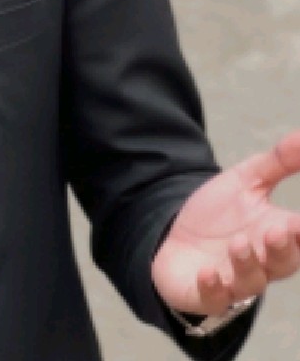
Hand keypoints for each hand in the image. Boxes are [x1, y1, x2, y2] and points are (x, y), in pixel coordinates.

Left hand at [152, 129, 299, 315]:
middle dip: (282, 248)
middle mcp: (262, 262)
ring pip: (250, 281)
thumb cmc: (220, 215)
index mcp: (278, 235)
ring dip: (246, 264)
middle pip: (282, 262)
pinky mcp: (204, 291)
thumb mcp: (246, 181)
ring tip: (239, 243)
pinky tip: (208, 273)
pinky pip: (212, 296)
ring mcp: (233, 280)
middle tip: (280, 230)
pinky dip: (212, 287)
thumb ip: (279, 162)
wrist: (176, 238)